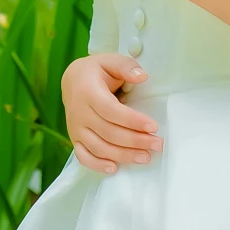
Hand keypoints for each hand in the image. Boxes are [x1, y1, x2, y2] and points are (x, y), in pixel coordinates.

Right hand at [61, 52, 162, 173]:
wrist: (71, 80)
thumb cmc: (96, 71)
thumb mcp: (110, 61)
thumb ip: (127, 66)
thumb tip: (142, 76)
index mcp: (87, 91)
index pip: (111, 110)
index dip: (132, 120)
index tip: (153, 126)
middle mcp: (79, 112)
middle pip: (108, 132)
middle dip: (135, 141)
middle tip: (158, 144)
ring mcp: (75, 128)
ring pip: (99, 147)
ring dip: (123, 155)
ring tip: (146, 157)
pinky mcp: (74, 138)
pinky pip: (83, 156)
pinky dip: (97, 165)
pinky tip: (115, 168)